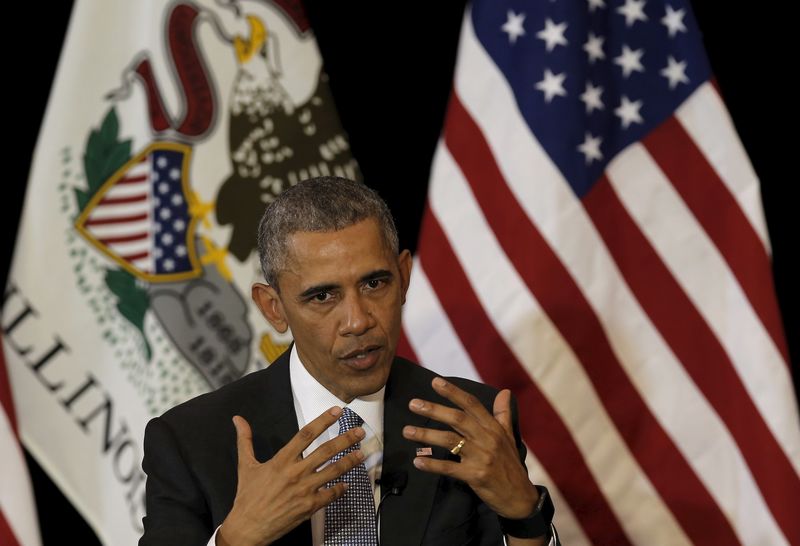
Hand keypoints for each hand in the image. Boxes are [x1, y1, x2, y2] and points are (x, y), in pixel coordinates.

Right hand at [217, 407, 364, 545]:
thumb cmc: (247, 496)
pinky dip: (341, 489)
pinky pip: (330, 495)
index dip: (323, 421)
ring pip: (333, 471)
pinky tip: (347, 484)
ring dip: (349, 462)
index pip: (306, 434)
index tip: (337, 411)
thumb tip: (237, 419)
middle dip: (345, 439)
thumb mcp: (245, 465)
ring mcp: (304, 490)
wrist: (247, 528)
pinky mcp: (309, 507)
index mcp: (281, 460)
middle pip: (326, 451)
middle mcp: (296, 473)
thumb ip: (245, 440)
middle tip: (360, 432)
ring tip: (362, 454)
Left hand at [403, 378, 538, 519]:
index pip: (472, 404)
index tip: (435, 382)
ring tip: (407, 431)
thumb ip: (503, 413)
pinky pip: (450, 468)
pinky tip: (417, 461)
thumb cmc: (510, 464)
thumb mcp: (509, 436)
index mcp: (493, 428)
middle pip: (458, 419)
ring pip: (450, 441)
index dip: (453, 392)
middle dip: (434, 410)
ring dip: (426, 435)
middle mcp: (487, 439)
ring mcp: (481, 457)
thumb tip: (505, 391)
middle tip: (413, 404)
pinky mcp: (475, 476)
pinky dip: (433, 465)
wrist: (520, 497)